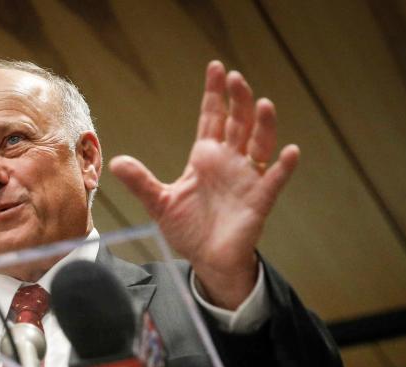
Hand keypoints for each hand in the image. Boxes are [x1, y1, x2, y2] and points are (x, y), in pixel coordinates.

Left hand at [109, 60, 299, 308]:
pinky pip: (274, 180)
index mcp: (205, 157)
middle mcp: (229, 161)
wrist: (207, 260)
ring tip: (264, 104)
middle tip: (235, 78)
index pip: (212, 117)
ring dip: (263, 125)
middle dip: (237, 101)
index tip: (216, 68)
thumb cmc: (188, 229)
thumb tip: (116, 161)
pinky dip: (283, 166)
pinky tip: (289, 151)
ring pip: (259, 144)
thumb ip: (141, 182)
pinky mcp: (259, 200)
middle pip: (237, 123)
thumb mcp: (159, 203)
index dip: (214, 94)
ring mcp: (246, 178)